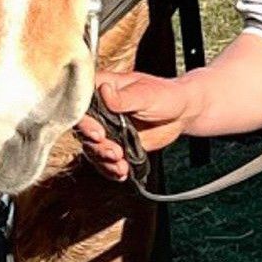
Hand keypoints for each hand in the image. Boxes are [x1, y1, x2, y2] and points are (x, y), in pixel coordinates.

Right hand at [72, 71, 195, 180]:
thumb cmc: (164, 95)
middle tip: (114, 152)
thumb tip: (104, 92)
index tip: (98, 133)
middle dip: (97, 146)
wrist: (181, 112)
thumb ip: (123, 97)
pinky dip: (112, 169)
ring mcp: (106, 129)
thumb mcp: (145, 94)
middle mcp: (99, 110)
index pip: (80, 105)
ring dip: (104, 161)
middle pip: (84, 132)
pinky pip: (106, 161)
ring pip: (93, 149)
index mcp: (100, 89)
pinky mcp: (115, 144)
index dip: (84, 122)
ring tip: (121, 165)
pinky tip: (122, 172)